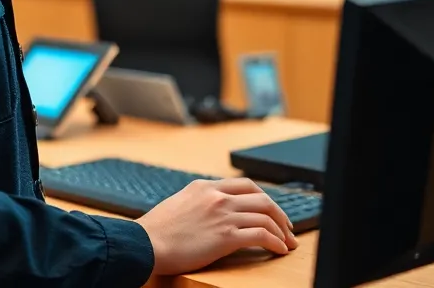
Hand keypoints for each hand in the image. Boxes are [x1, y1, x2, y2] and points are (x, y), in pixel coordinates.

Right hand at [136, 178, 297, 275]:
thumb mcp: (179, 203)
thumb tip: (213, 211)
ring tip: (287, 243)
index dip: (264, 198)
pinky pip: (262, 236)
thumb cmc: (157, 230)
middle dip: (280, 214)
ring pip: (266, 216)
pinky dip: (276, 242)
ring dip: (282, 231)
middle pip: (262, 198)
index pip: (246, 185)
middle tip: (287, 228)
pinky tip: (279, 250)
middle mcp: (217, 197)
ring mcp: (222, 215)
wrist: (146, 243)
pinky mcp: (226, 236)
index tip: (271, 211)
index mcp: (205, 186)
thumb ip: (200, 202)